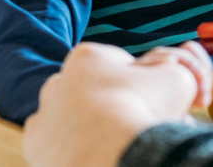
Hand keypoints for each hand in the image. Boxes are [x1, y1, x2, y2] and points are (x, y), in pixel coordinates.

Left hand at [22, 42, 201, 166]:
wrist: (114, 154)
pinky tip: (94, 155)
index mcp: (87, 56)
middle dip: (113, 105)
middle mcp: (58, 81)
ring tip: (117, 143)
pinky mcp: (36, 145)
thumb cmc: (143, 111)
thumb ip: (174, 69)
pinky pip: (56, 145)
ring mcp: (44, 114)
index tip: (152, 103)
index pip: (120, 66)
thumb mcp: (176, 78)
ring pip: (72, 118)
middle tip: (135, 125)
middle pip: (93, 91)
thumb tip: (171, 67)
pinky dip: (74, 150)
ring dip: (92, 128)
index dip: (142, 85)